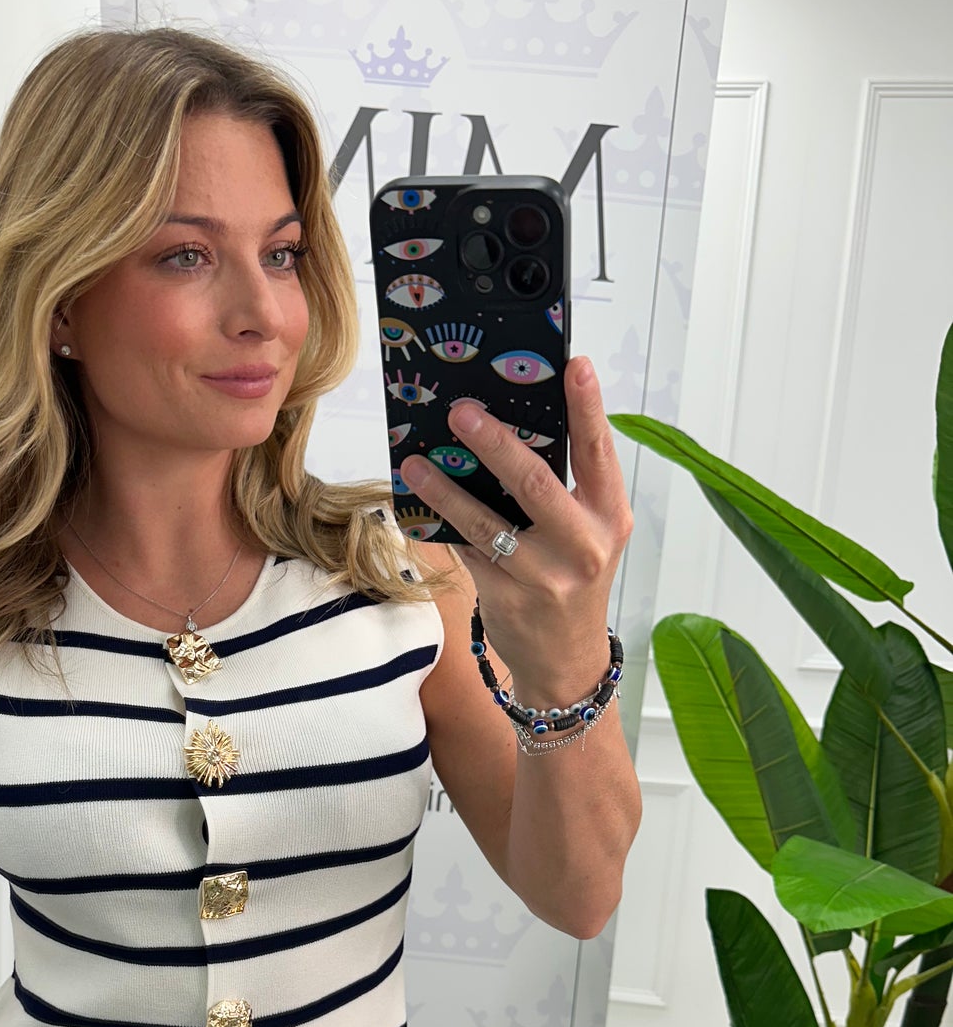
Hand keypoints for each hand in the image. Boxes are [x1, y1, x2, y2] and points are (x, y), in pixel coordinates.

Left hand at [398, 355, 633, 705]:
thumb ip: (563, 490)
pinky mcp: (507, 599)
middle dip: (494, 442)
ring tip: (416, 462)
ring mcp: (545, 576)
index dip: (588, 407)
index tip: (573, 364)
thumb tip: (503, 429)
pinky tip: (416, 503)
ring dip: (446, 489)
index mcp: (610, 517)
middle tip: (460, 410)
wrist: (566, 662)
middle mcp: (584, 545)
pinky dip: (440, 526)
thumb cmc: (572, 581)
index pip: (599, 452)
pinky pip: (467, 552)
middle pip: (536, 482)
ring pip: (487, 522)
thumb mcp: (586, 535)